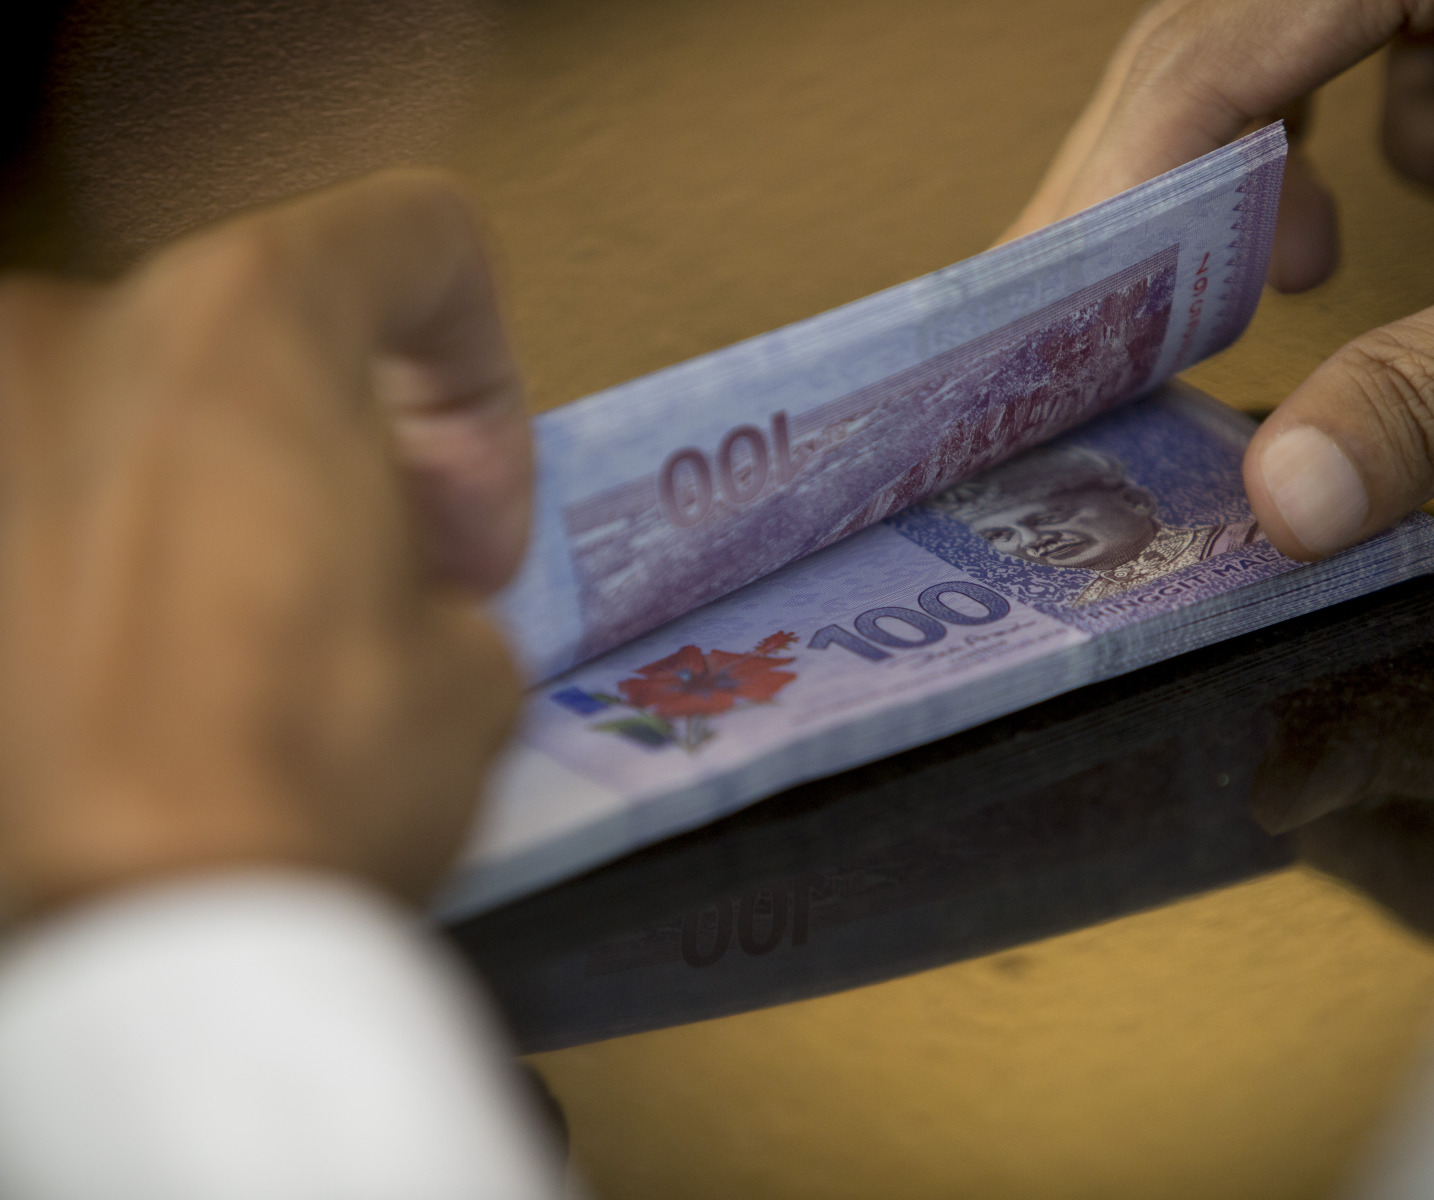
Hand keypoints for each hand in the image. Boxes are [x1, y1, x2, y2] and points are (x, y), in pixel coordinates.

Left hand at [0, 171, 530, 914]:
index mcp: (252, 317)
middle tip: (396, 581)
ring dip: (230, 496)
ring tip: (261, 644)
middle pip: (270, 332)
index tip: (473, 512)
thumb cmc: (324, 769)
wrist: (133, 936)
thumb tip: (392, 571)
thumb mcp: (475, 658)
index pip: (418, 238)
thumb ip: (441, 555)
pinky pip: (57, 504)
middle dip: (357, 441)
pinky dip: (119, 559)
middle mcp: (79, 327)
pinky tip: (155, 681)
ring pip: (147, 419)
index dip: (487, 372)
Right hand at [1007, 0, 1433, 559]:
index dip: (1121, 187)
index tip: (1054, 312)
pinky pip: (1374, 23)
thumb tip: (1288, 497)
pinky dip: (1400, 117)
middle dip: (1176, 187)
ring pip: (1280, 26)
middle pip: (1215, 32)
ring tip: (1303, 263)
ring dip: (1281, 154)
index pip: (1213, 45)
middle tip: (1115, 321)